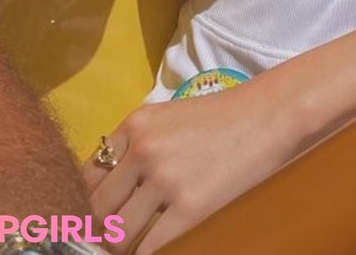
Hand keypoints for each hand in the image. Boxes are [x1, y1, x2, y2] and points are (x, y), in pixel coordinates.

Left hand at [85, 75, 302, 253]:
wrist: (271, 115)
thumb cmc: (222, 119)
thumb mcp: (169, 119)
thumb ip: (137, 147)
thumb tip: (110, 194)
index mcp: (135, 125)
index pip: (86, 178)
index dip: (84, 207)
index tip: (91, 224)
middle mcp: (144, 149)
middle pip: (97, 210)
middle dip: (100, 233)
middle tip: (111, 243)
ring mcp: (166, 178)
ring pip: (118, 234)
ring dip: (123, 248)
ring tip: (135, 247)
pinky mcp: (190, 207)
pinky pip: (150, 249)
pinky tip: (154, 251)